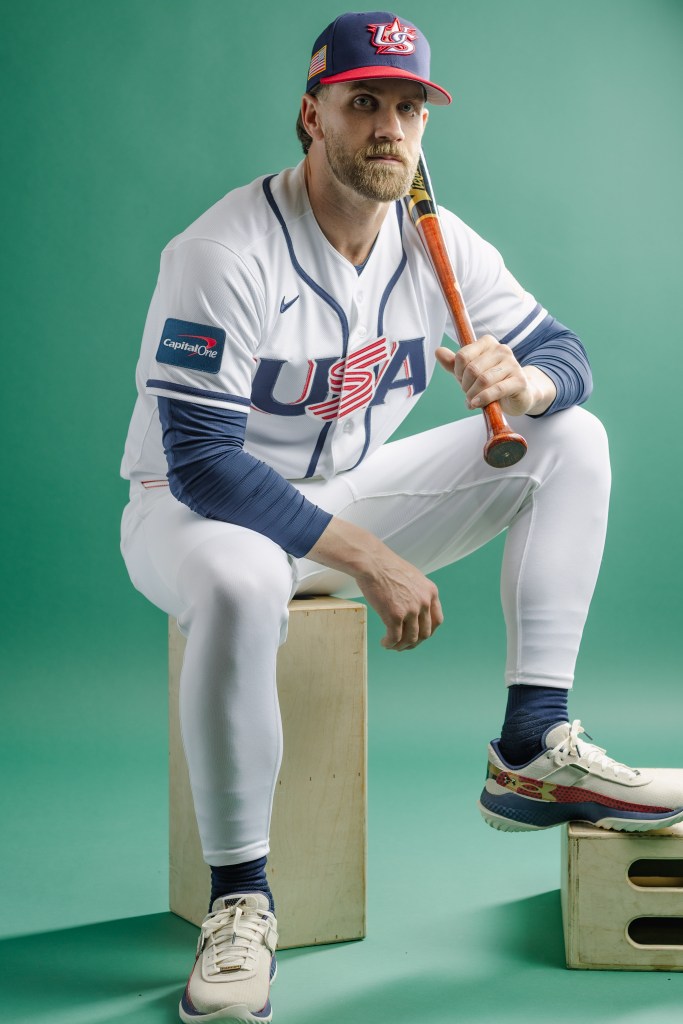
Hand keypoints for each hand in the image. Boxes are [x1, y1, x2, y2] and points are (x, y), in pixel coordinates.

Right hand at [305, 517, 442, 650]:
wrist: (372, 562)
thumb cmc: (386, 566)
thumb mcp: (412, 576)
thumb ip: (418, 592)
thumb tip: (414, 606)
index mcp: (430, 592)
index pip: (437, 620)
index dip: (428, 632)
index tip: (418, 635)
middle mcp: (424, 602)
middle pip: (425, 633)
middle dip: (414, 642)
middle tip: (403, 644)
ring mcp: (410, 610)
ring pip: (411, 638)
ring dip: (401, 646)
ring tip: (392, 645)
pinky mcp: (394, 616)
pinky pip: (395, 638)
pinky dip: (390, 644)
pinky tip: (384, 643)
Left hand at [435, 336, 555, 416]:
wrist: (518, 395)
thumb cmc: (491, 382)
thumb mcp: (469, 373)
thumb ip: (453, 363)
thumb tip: (438, 351)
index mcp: (488, 343)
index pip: (463, 356)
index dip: (457, 372)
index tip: (461, 381)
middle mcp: (502, 349)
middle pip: (472, 369)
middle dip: (465, 385)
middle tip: (468, 394)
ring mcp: (513, 364)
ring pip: (483, 379)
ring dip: (473, 395)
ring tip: (472, 401)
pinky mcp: (519, 380)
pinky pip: (496, 389)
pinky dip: (483, 399)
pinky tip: (477, 404)